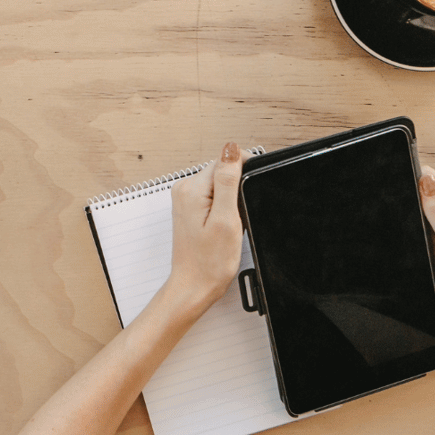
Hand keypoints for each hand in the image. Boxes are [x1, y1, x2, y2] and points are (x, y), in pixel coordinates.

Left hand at [155, 142, 245, 314]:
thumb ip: (227, 182)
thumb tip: (231, 150)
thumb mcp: (226, 219)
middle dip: (237, 188)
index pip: (224, 160)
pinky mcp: (190, 208)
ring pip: (219, 183)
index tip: (251, 191)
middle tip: (238, 215)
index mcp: (192, 189)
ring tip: (230, 223)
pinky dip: (224, 207)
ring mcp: (185, 199)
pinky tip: (224, 225)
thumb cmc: (209, 261)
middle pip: (221, 171)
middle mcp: (184, 189)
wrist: (194, 285)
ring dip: (231, 198)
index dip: (244, 171)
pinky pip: (213, 196)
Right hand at [417, 167, 434, 358]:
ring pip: (420, 211)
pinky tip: (409, 236)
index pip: (434, 179)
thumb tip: (426, 181)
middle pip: (425, 192)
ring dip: (410, 212)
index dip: (414, 176)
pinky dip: (412, 230)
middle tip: (394, 198)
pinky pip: (420, 230)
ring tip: (400, 215)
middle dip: (408, 192)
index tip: (399, 179)